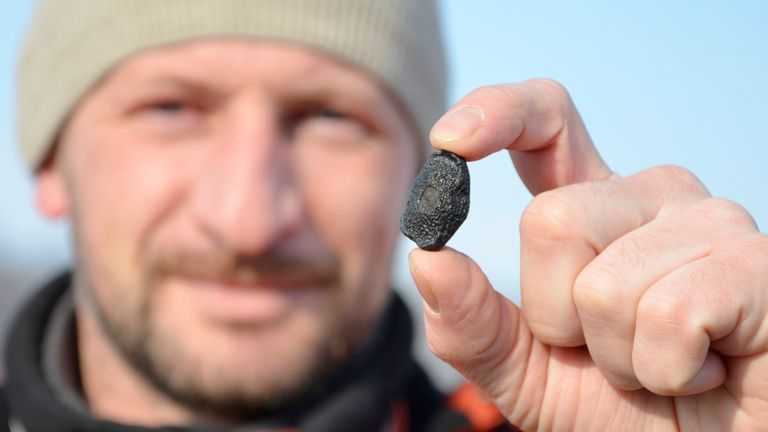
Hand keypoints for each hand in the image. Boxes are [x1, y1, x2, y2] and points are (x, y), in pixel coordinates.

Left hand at [409, 79, 767, 430]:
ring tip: (661, 365)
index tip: (449, 140)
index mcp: (593, 208)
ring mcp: (709, 222)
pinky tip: (703, 370)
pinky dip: (666, 371)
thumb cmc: (619, 404)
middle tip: (609, 351)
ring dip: (617, 358)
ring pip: (604, 283)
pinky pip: (667, 315)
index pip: (548, 123)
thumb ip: (470, 323)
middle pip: (551, 221)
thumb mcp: (523, 371)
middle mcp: (650, 196)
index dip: (498, 114)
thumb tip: (428, 258)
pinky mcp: (756, 265)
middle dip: (559, 318)